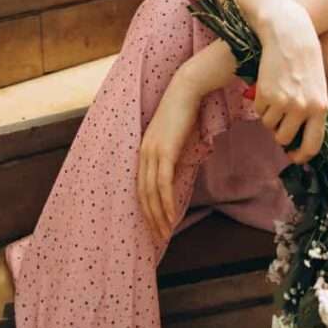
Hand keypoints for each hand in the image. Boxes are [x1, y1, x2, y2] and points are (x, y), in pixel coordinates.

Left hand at [137, 69, 201, 241]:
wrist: (186, 90)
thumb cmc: (184, 112)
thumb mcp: (174, 138)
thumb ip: (172, 156)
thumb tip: (177, 174)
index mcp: (143, 151)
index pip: (141, 187)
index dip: (146, 208)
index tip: (154, 224)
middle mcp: (143, 154)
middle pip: (142, 195)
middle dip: (150, 218)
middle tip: (158, 237)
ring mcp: (152, 153)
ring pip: (151, 193)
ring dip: (159, 216)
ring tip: (165, 233)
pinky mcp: (164, 151)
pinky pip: (163, 184)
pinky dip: (166, 203)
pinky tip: (172, 217)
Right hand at [253, 0, 327, 165]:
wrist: (290, 35)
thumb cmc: (306, 60)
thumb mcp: (318, 87)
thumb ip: (311, 112)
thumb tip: (297, 138)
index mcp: (320, 108)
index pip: (312, 146)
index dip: (301, 156)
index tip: (294, 157)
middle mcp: (302, 109)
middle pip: (284, 139)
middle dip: (280, 133)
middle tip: (281, 120)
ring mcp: (283, 102)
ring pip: (269, 125)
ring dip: (270, 116)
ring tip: (276, 97)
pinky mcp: (265, 94)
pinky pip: (259, 111)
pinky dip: (261, 104)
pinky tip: (269, 86)